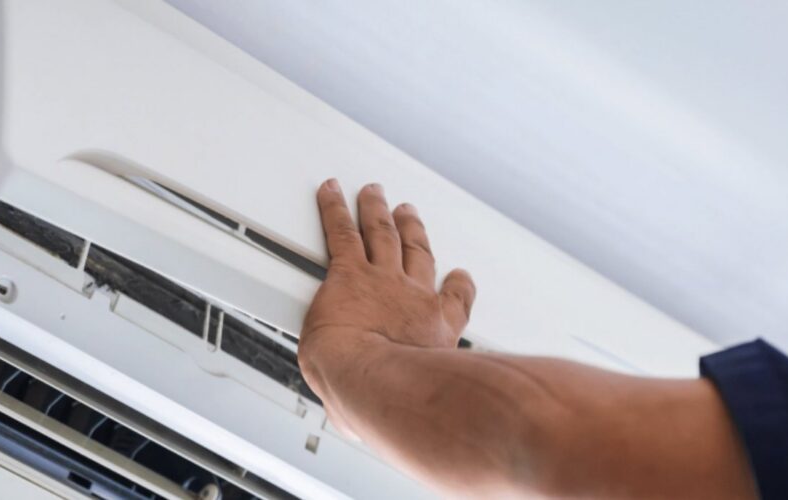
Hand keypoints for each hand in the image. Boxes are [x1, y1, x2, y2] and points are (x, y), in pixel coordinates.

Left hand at [298, 179, 475, 432]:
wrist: (373, 381)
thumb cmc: (391, 402)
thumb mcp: (411, 408)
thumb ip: (393, 408)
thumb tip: (371, 428)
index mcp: (435, 331)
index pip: (453, 301)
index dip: (456, 284)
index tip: (457, 276)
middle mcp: (413, 298)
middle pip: (416, 253)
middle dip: (414, 231)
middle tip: (410, 214)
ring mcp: (381, 281)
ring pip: (381, 235)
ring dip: (378, 211)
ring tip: (374, 194)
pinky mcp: (348, 274)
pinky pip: (341, 232)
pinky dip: (335, 208)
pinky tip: (331, 192)